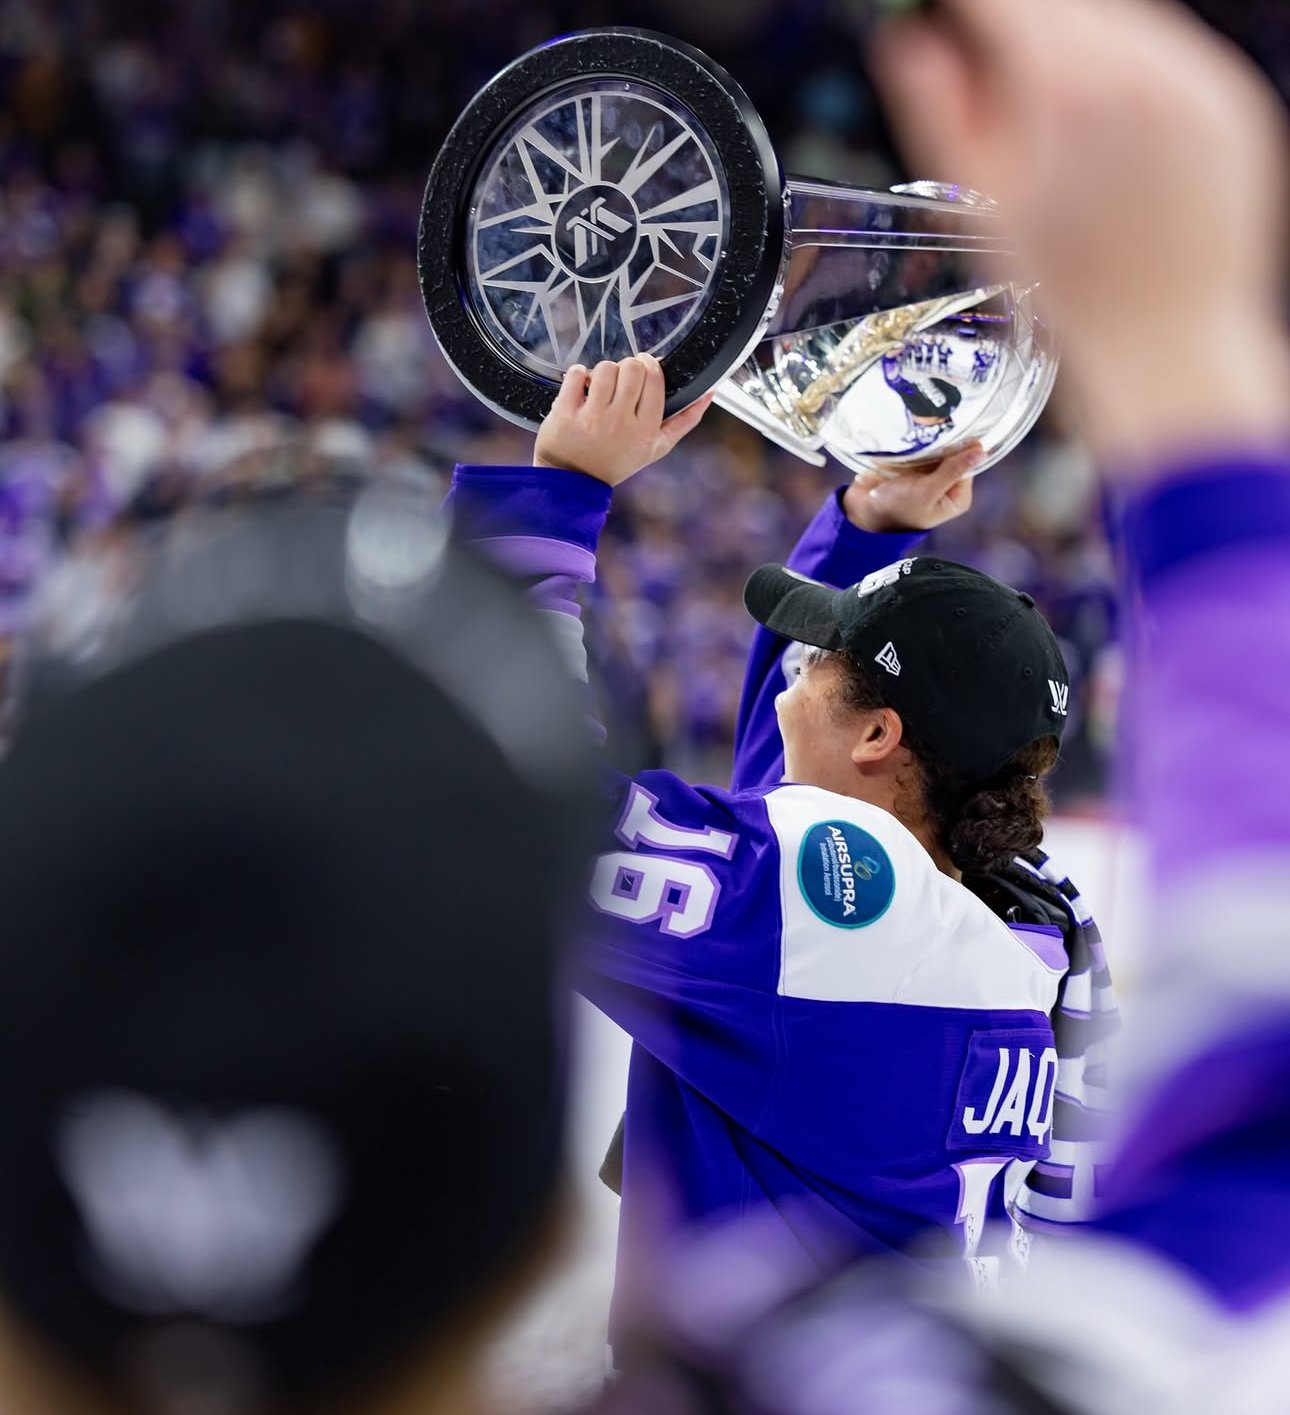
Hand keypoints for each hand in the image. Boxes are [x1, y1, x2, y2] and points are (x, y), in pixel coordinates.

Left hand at [533, 355, 713, 486]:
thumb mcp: (655, 447)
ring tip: (600, 385)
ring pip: (604, 368)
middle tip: (622, 377)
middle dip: (627, 366)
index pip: (654, 378)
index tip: (644, 365)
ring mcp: (591, 418)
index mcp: (646, 430)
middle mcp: (620, 423)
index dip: (650, 364)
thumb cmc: (617, 461)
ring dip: (602, 371)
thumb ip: (684, 421)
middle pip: (632, 368)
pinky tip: (581, 387)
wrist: (574, 482)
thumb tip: (709, 394)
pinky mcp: (565, 413)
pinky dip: (577, 374)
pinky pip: (575, 374)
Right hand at [842, 440, 982, 532]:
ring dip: (928, 442)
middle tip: (930, 431)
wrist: (862, 513)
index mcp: (956, 497)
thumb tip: (982, 451)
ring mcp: (928, 475)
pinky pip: (921, 449)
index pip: (968, 465)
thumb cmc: (897, 509)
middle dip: (943, 444)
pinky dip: (916, 443)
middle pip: (954, 455)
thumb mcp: (927, 491)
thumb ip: (953, 470)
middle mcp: (946, 485)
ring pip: (937, 449)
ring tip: (918, 433)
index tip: (950, 435)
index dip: (961, 449)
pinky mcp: (912, 467)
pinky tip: (910, 435)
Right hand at [871, 0, 1289, 470]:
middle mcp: (1147, 71)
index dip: (969, 7)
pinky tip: (1110, 135)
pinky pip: (1176, 56)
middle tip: (991, 66)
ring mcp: (1202, 84)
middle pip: (1066, 2)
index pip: (1006, 4)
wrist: (1171, 345)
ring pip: (1126, 19)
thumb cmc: (1067, 290)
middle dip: (1024, 23)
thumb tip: (906, 42)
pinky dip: (1133, 72)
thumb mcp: (985, 206)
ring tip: (1056, 115)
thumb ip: (940, 112)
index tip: (947, 14)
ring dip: (1079, 40)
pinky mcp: (1236, 104)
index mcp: (1071, 93)